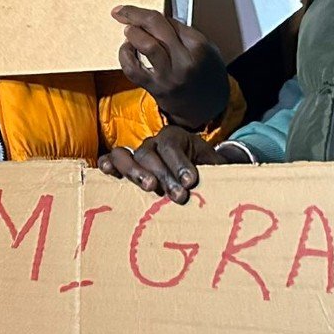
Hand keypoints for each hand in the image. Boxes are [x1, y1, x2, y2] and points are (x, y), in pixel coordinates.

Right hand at [98, 125, 251, 203]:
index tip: (190, 182)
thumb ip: (215, 173)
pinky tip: (107, 172)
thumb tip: (226, 186)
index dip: (179, 163)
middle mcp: (153, 142)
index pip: (172, 145)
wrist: (197, 172)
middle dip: (163, 174)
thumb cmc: (205, 171)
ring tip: (150, 188)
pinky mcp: (125, 165)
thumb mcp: (215, 168)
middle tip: (177, 196)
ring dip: (135, 172)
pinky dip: (108, 165)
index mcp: (176, 137)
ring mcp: (137, 153)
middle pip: (149, 153)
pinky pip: (112, 160)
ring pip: (126, 155)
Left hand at [113, 5, 228, 127]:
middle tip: (122, 11)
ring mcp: (169, 75)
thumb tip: (155, 21)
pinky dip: (125, 55)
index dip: (147, 13)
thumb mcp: (206, 49)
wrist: (208, 107)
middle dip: (135, 14)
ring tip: (129, 30)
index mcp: (198, 46)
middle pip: (156, 26)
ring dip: (133, 33)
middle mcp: (184, 60)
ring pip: (146, 45)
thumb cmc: (206, 75)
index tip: (133, 10)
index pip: (168, 20)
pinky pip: (133, 69)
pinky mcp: (156, 88)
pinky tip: (126, 49)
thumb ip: (183, 34)